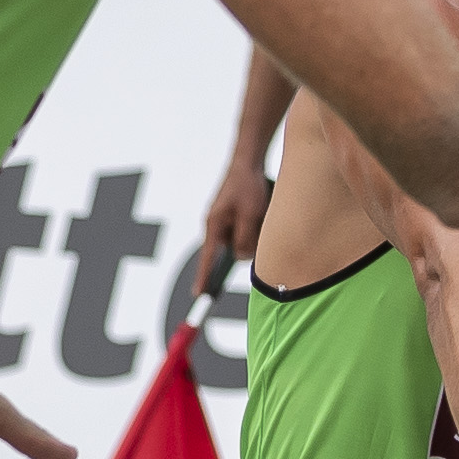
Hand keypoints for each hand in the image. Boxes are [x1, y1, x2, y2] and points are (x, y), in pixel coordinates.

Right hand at [197, 160, 271, 288]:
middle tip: (255, 220)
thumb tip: (241, 257)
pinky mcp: (236, 221)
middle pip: (233, 252)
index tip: (199, 295)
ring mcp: (226, 225)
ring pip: (243, 243)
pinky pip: (248, 234)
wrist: (249, 163)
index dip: (204, 277)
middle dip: (248, 244)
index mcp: (214, 226)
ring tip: (258, 210)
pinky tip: (259, 210)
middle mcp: (217, 228)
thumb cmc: (247, 186)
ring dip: (254, 233)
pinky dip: (256, 227)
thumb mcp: (250, 214)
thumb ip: (245, 238)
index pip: (207, 258)